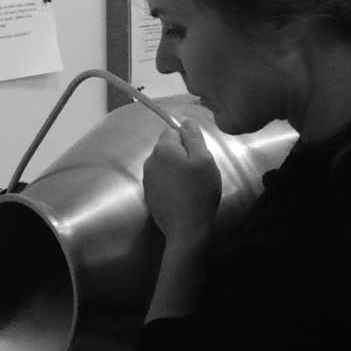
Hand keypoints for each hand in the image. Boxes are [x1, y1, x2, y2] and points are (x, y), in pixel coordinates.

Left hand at [142, 120, 221, 245]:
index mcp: (163, 149)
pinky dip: (170, 183)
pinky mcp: (148, 194)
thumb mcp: (204, 160)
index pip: (172, 130)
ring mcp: (147, 178)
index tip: (198, 155)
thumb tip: (186, 122)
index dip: (187, 140)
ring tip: (191, 184)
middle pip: (167, 147)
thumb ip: (194, 137)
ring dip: (176, 169)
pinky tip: (182, 195)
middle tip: (197, 171)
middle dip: (181, 154)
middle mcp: (150, 161)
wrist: (186, 228)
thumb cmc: (199, 191)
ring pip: (164, 164)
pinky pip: (161, 180)